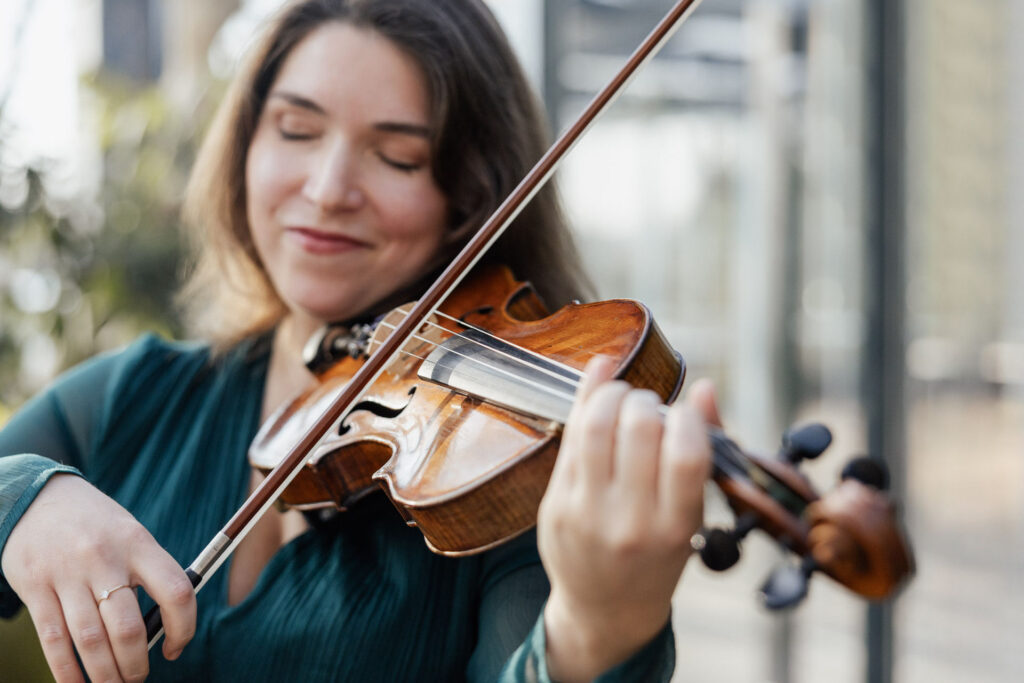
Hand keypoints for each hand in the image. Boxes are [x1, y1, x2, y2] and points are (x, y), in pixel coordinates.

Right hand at [1, 474, 196, 681]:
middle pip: (128, 628)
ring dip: (105, 675)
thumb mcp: (131, 535)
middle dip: (136, 665)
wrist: (38, 496)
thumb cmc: (96, 524)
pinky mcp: (35, 588)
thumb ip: (147, 575)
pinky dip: (67, 671)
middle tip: (138, 678)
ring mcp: (67, 574)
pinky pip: (54, 640)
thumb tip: (161, 629)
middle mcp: (104, 558)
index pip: (176, 591)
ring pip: (90, 641)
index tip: (176, 647)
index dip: (183, 628)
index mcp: (138, 543)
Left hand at [537, 357, 718, 682]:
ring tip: (622, 398)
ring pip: (597, 425)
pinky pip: (569, 439)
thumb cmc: (657, 555)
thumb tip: (704, 388)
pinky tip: (599, 387)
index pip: (686, 453)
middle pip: (638, 428)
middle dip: (646, 400)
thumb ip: (702, 451)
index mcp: (675, 527)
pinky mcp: (555, 504)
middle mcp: (631, 522)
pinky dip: (586, 402)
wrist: (606, 610)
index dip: (687, 417)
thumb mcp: (691, 516)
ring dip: (612, 394)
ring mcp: (587, 513)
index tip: (683, 416)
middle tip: (648, 407)